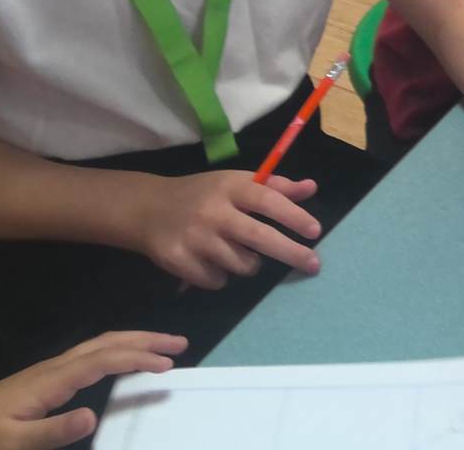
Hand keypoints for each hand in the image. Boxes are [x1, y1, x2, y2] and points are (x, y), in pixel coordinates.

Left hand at [0, 332, 187, 449]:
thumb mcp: (13, 444)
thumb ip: (53, 431)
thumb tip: (94, 416)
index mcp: (51, 381)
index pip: (102, 360)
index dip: (136, 358)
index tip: (168, 364)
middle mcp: (55, 368)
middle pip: (106, 342)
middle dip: (144, 338)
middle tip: (180, 342)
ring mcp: (51, 369)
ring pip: (99, 344)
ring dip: (133, 340)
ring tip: (164, 345)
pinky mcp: (49, 376)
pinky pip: (92, 353)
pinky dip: (117, 348)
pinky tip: (126, 357)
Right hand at [132, 172, 322, 288]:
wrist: (147, 208)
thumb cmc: (203, 194)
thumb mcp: (235, 182)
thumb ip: (274, 186)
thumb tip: (311, 187)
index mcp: (229, 187)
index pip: (266, 200)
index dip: (293, 215)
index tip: (315, 232)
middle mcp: (212, 211)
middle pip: (258, 237)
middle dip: (290, 252)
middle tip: (314, 264)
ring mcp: (194, 237)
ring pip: (241, 264)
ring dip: (249, 264)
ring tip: (238, 251)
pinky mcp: (178, 260)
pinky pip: (217, 280)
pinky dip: (221, 277)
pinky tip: (211, 261)